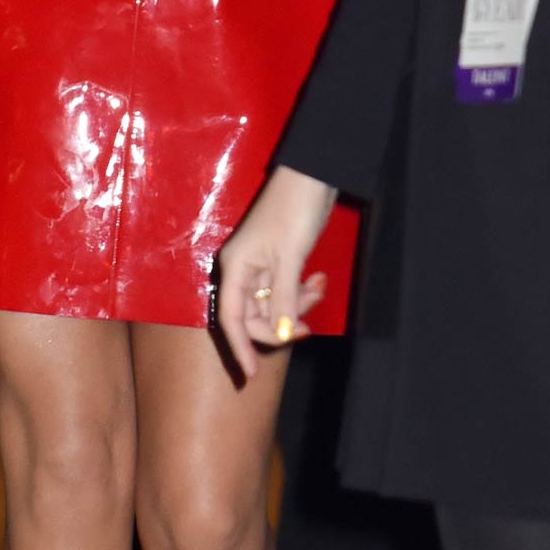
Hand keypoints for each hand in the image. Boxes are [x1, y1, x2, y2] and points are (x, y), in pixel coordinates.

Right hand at [217, 166, 337, 379]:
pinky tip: (317, 280)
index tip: (251, 374)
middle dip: (281, 323)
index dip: (240, 347)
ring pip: (272, 304)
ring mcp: (259, 266)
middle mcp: (242, 270)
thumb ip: (284, 298)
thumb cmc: (295, 211)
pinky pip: (284, 290)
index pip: (231, 318)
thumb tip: (282, 334)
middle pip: (253, 316)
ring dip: (296, 305)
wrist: (312, 176)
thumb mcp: (291, 258)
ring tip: (318, 287)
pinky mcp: (277, 262)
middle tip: (308, 325)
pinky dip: (300, 292)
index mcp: (236, 268)